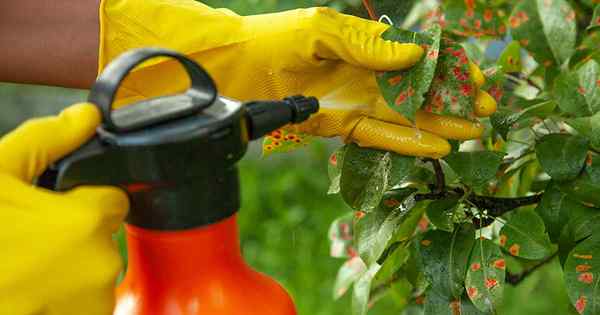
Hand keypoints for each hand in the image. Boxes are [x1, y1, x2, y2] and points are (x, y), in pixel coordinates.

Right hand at [0, 104, 127, 314]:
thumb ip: (44, 140)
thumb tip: (85, 116)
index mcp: (87, 222)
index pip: (114, 200)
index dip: (85, 199)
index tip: (57, 207)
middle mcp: (101, 265)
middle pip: (103, 236)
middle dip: (74, 234)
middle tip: (30, 239)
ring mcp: (93, 303)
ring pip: (94, 270)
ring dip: (69, 267)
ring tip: (26, 267)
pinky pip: (84, 302)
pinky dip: (63, 296)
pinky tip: (31, 291)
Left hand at [99, 0, 495, 157]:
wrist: (241, 67)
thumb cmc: (279, 38)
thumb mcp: (325, 31)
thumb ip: (369, 45)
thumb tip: (416, 53)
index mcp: (368, 47)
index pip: (419, 59)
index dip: (449, 69)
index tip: (476, 78)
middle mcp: (368, 76)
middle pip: (419, 90)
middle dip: (453, 99)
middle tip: (487, 110)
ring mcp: (357, 101)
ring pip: (407, 116)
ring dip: (439, 124)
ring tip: (473, 133)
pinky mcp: (342, 125)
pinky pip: (380, 135)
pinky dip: (407, 142)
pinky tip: (436, 146)